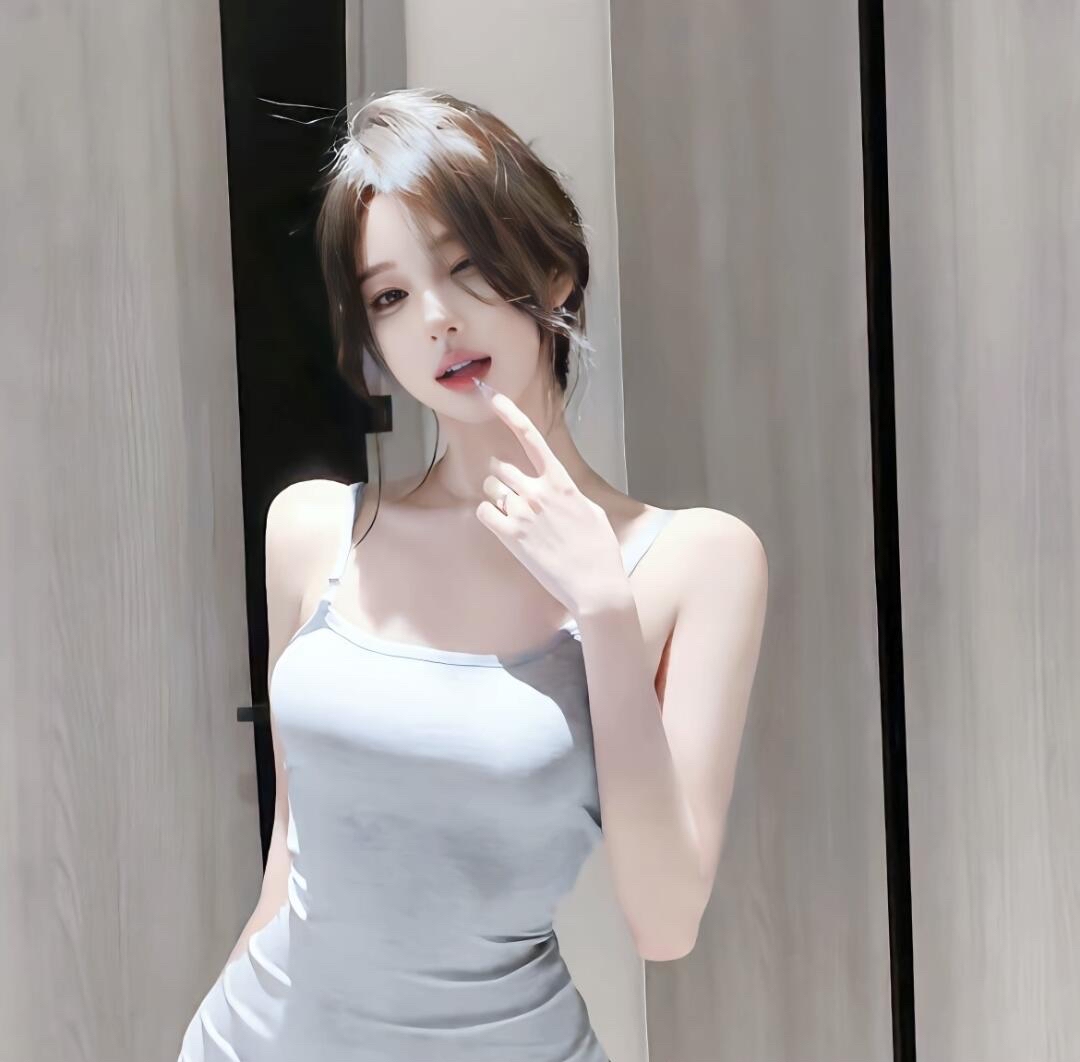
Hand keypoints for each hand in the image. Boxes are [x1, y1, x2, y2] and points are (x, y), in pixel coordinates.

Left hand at [471, 378, 628, 617]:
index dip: (510, 414)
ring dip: (496, 498)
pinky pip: (483, 512)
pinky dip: (489, 516)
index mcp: (561, 482)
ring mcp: (522, 513)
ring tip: (514, 519)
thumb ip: (568, 495)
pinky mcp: (510, 535)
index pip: (532, 438)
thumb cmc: (599, 551)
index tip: (493, 398)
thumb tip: (556, 491)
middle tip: (515, 498)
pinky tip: (505, 529)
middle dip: (503, 479)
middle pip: (501, 467)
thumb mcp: (591, 512)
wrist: (595, 586)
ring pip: (491, 488)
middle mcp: (538, 492)